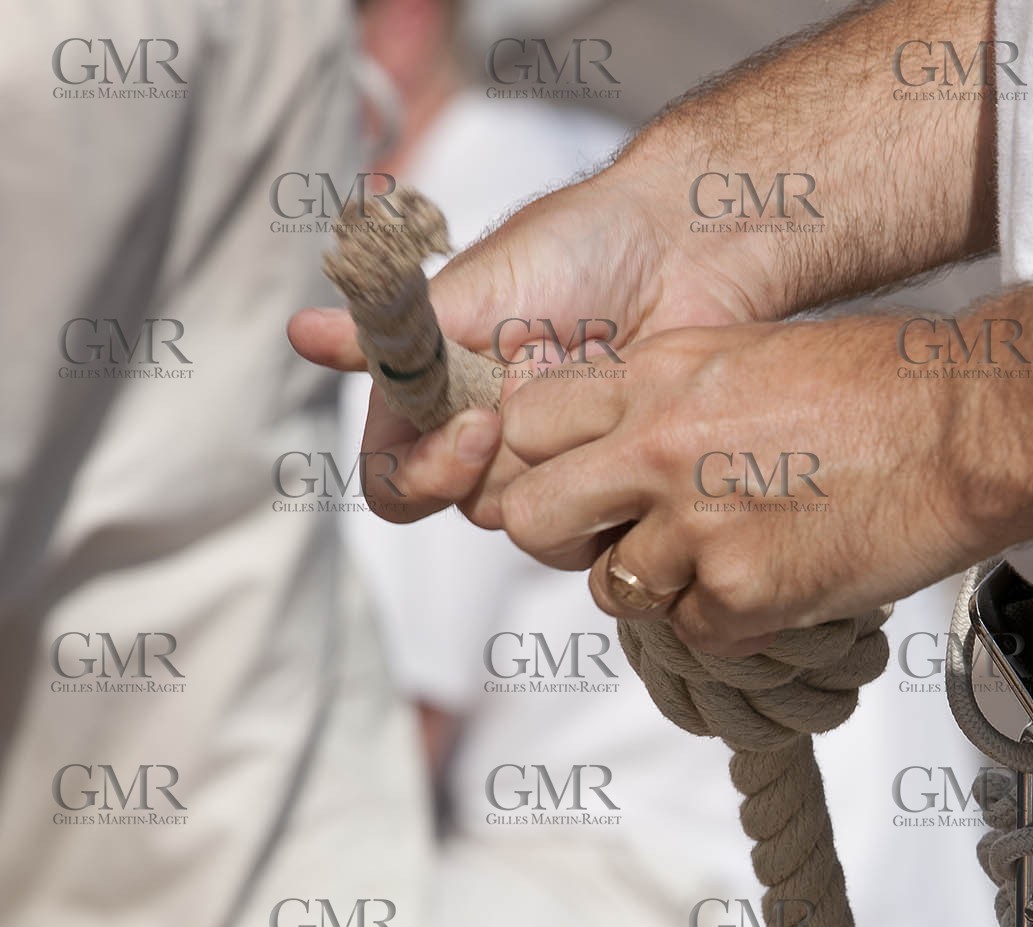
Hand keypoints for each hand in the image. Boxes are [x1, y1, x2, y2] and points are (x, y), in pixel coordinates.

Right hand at [287, 167, 768, 528]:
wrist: (686, 243)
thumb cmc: (580, 246)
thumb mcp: (478, 285)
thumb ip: (398, 335)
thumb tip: (299, 336)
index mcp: (440, 398)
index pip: (397, 483)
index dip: (428, 473)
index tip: (483, 425)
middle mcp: (491, 441)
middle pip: (470, 509)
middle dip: (513, 459)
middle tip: (551, 389)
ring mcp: (559, 463)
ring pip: (537, 524)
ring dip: (567, 463)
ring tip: (602, 390)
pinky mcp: (621, 479)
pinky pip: (604, 529)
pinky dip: (618, 484)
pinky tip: (638, 425)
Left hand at [494, 317, 994, 654]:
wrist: (970, 426)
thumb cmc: (882, 383)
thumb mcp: (749, 352)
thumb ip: (669, 393)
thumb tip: (619, 437)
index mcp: (656, 375)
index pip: (524, 424)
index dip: (541, 461)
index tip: (576, 479)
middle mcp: (658, 448)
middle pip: (529, 518)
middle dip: (568, 539)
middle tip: (618, 540)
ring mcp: (697, 526)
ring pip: (613, 591)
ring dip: (660, 588)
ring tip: (728, 560)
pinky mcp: (744, 594)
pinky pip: (695, 633)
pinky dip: (731, 623)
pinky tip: (780, 582)